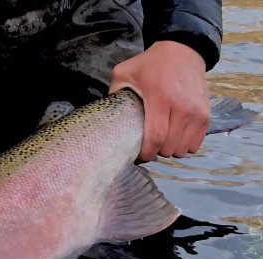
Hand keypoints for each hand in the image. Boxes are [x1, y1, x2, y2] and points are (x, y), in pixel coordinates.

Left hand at [109, 40, 209, 161]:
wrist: (183, 50)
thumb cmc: (150, 64)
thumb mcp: (124, 73)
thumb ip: (113, 93)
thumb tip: (104, 116)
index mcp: (160, 98)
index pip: (155, 137)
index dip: (146, 153)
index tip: (137, 157)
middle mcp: (182, 107)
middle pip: (169, 146)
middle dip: (155, 152)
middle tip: (146, 146)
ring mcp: (197, 111)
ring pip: (183, 148)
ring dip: (170, 150)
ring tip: (161, 141)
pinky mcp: (206, 114)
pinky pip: (195, 143)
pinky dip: (184, 145)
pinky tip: (174, 138)